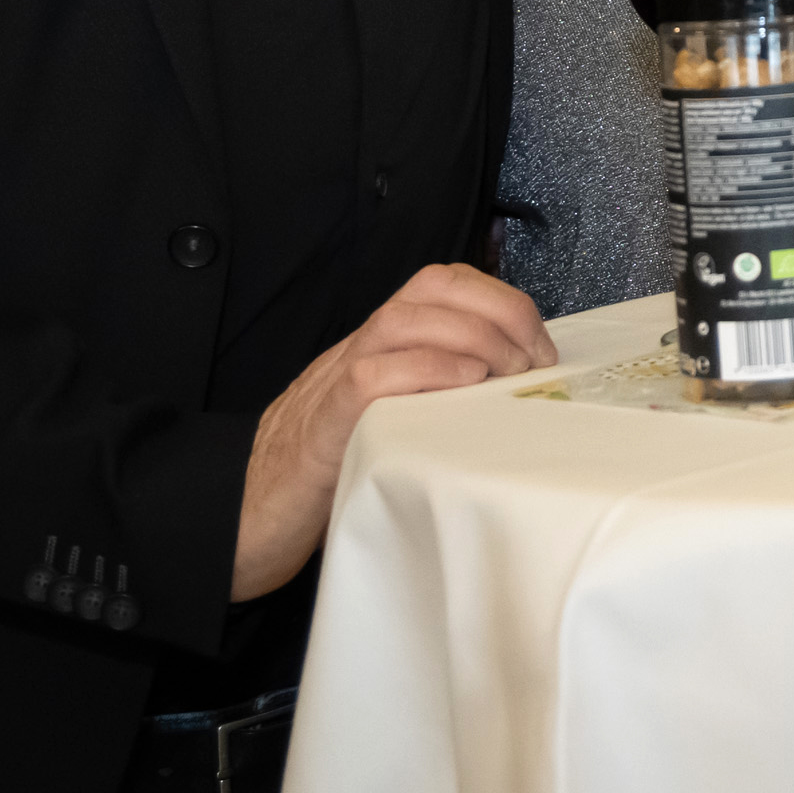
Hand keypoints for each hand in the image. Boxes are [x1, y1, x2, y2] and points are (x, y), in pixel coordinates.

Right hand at [234, 262, 553, 600]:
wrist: (252, 509)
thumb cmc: (337, 464)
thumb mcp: (400, 414)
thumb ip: (442, 390)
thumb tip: (519, 386)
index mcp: (386, 342)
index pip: (447, 283)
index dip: (503, 301)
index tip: (541, 347)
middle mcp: (364, 346)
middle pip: (434, 286)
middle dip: (499, 310)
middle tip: (534, 361)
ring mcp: (338, 378)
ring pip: (405, 319)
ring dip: (472, 337)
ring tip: (509, 374)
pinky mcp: (323, 423)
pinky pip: (371, 376)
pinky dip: (424, 371)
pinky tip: (464, 387)